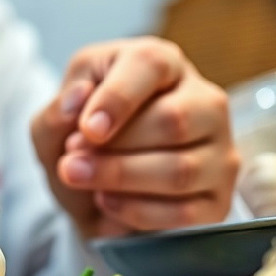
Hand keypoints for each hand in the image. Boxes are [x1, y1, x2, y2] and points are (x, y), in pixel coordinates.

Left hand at [31, 37, 239, 239]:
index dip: (117, 98)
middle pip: (172, 120)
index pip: (150, 65)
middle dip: (112, 149)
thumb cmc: (80, 138)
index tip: (87, 129)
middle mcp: (203, 101)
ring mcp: (219, 151)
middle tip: (71, 162)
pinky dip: (137, 212)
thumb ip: (60, 108)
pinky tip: (107, 202)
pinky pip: (186, 212)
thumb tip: (79, 98)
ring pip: (181, 169)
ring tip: (81, 179)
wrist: (90, 189)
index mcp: (161, 63)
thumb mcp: (55, 117)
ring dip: (121, 179)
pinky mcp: (220, 199)